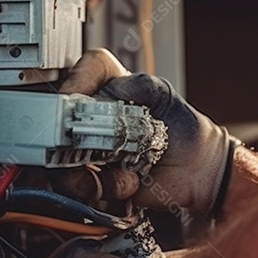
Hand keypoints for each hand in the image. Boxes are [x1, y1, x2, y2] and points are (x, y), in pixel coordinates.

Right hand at [57, 49, 237, 216]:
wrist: (199, 172)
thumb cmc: (185, 129)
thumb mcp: (163, 94)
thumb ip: (135, 85)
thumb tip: (105, 94)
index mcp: (112, 87)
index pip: (84, 70)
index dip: (76, 79)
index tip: (75, 96)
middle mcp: (95, 116)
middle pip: (58, 117)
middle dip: (70, 135)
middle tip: (91, 143)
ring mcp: (91, 148)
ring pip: (59, 156)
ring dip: (87, 170)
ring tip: (121, 171)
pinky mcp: (93, 178)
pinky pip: (76, 184)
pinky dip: (100, 187)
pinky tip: (126, 182)